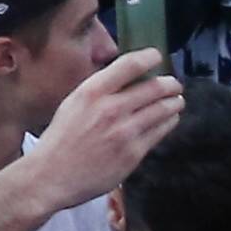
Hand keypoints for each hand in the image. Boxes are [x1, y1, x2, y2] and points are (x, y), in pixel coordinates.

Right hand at [16, 49, 186, 210]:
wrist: (53, 175)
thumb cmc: (61, 138)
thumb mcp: (74, 103)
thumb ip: (100, 91)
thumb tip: (128, 80)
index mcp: (92, 92)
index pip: (129, 65)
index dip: (148, 57)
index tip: (157, 55)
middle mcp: (110, 109)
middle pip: (153, 87)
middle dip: (170, 83)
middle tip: (174, 84)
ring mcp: (125, 132)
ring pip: (162, 110)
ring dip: (174, 102)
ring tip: (177, 101)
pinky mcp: (134, 153)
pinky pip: (160, 132)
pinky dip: (169, 122)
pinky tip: (169, 119)